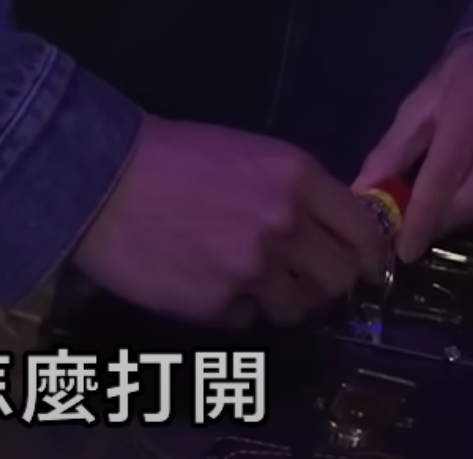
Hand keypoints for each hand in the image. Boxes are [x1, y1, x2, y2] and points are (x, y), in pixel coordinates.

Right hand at [69, 116, 390, 328]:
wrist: (103, 179)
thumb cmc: (173, 155)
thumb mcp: (249, 154)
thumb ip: (295, 192)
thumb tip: (329, 230)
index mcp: (298, 178)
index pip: (365, 231)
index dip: (370, 254)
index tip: (365, 265)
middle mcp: (287, 226)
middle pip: (341, 278)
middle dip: (328, 280)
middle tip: (305, 276)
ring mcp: (254, 270)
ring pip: (299, 307)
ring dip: (283, 298)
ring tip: (249, 279)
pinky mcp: (220, 305)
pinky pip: (250, 319)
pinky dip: (237, 307)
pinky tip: (208, 281)